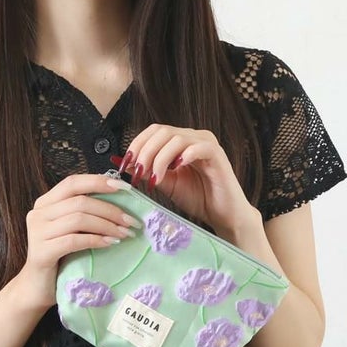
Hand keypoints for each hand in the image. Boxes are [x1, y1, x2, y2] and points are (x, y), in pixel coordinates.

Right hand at [19, 174, 140, 307]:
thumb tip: (121, 202)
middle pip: (79, 201)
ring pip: (78, 219)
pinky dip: (95, 240)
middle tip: (131, 221)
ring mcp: (37, 232)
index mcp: (46, 202)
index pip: (72, 182)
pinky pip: (73, 241)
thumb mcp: (72, 229)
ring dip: (106, 225)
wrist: (38, 287)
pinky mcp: (41, 252)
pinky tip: (110, 244)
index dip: (98, 182)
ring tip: (124, 234)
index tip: (124, 188)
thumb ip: (85, 213)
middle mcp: (38, 213)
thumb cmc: (61, 256)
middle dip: (110, 210)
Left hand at [113, 124, 258, 236]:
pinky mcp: (217, 154)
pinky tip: (175, 170)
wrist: (223, 215)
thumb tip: (123, 163)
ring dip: (159, 158)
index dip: (136, 145)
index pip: (153, 131)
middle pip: (161, 131)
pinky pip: (198, 147)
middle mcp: (193, 137)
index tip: (124, 164)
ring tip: (154, 179)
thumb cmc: (198, 198)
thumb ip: (147, 171)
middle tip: (138, 173)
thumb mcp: (165, 184)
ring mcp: (206, 143)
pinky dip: (183, 156)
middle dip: (145, 152)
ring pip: (176, 138)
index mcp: (180, 141)